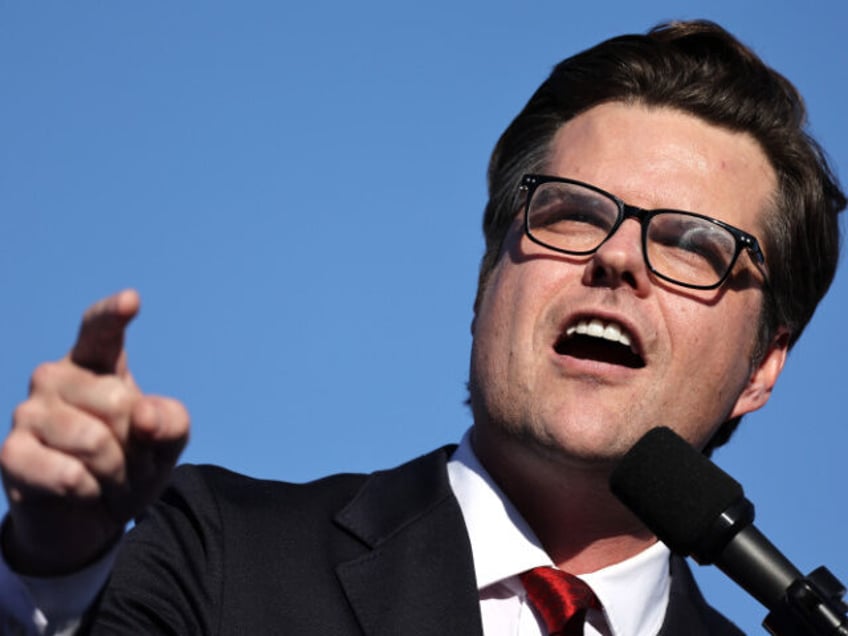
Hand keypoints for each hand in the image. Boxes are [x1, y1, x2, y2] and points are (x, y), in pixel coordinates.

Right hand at [0, 290, 189, 574]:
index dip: (113, 315)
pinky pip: (70, 475)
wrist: (90, 520)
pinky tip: (81, 492)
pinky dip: (90, 493)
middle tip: (130, 462)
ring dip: (117, 474)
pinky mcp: (11, 453)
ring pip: (95, 442)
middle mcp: (55, 378)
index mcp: (95, 364)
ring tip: (109, 480)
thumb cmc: (130, 467)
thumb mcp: (166, 443)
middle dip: (137, 445)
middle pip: (118, 402)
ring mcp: (28, 412)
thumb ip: (171, 421)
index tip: (131, 301)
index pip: (100, 330)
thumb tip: (144, 415)